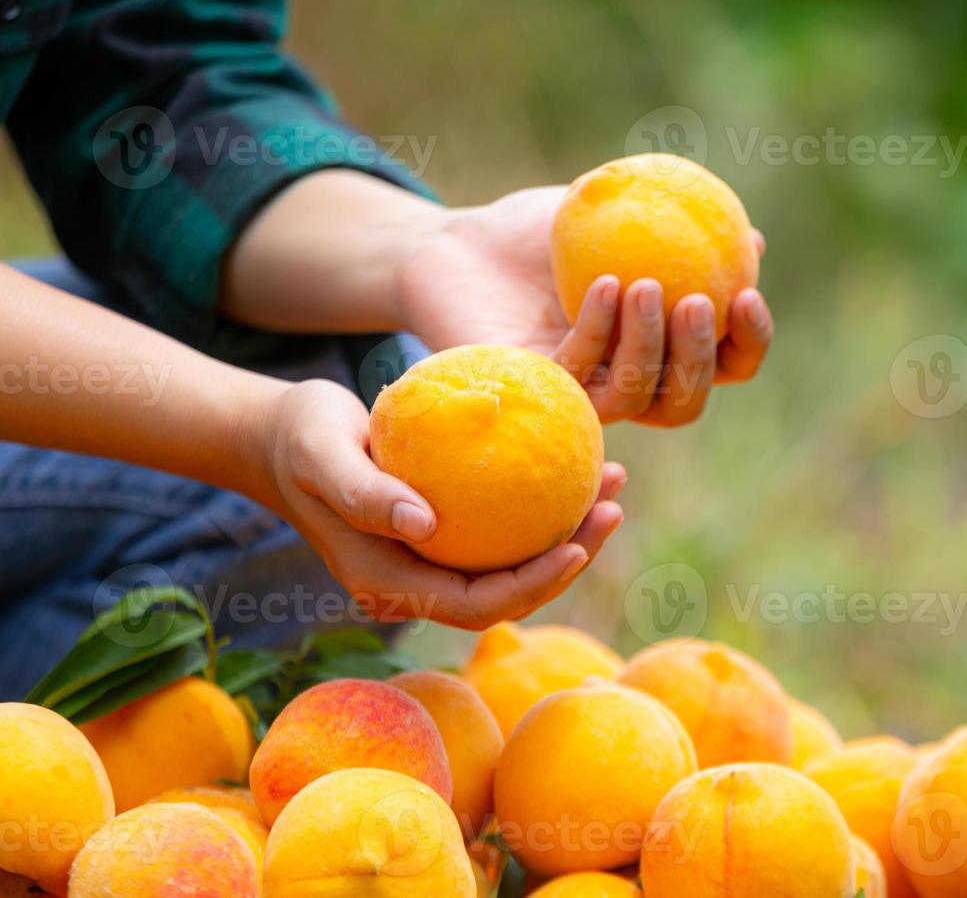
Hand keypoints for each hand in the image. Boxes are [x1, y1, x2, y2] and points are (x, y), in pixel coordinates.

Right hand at [258, 379, 625, 629]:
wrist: (281, 435)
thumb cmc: (300, 437)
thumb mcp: (324, 454)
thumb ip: (365, 493)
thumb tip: (425, 526)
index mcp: (389, 584)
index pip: (477, 606)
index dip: (533, 587)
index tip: (578, 547)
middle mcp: (417, 583)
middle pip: (509, 593)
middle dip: (569, 559)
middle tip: (611, 506)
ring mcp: (431, 561)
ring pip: (513, 562)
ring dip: (568, 530)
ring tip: (610, 480)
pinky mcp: (443, 532)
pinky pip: (503, 530)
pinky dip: (542, 504)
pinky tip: (577, 463)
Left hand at [394, 187, 773, 425]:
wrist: (457, 245)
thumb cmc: (541, 231)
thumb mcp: (618, 214)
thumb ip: (683, 229)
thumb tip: (752, 241)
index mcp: (661, 347)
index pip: (726, 364)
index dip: (749, 340)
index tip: (747, 292)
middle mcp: (627, 383)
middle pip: (687, 400)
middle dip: (704, 359)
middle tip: (699, 303)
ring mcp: (581, 397)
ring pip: (639, 400)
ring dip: (652, 347)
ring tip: (646, 285)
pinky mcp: (538, 395)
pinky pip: (583, 374)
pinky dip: (600, 330)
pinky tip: (604, 285)